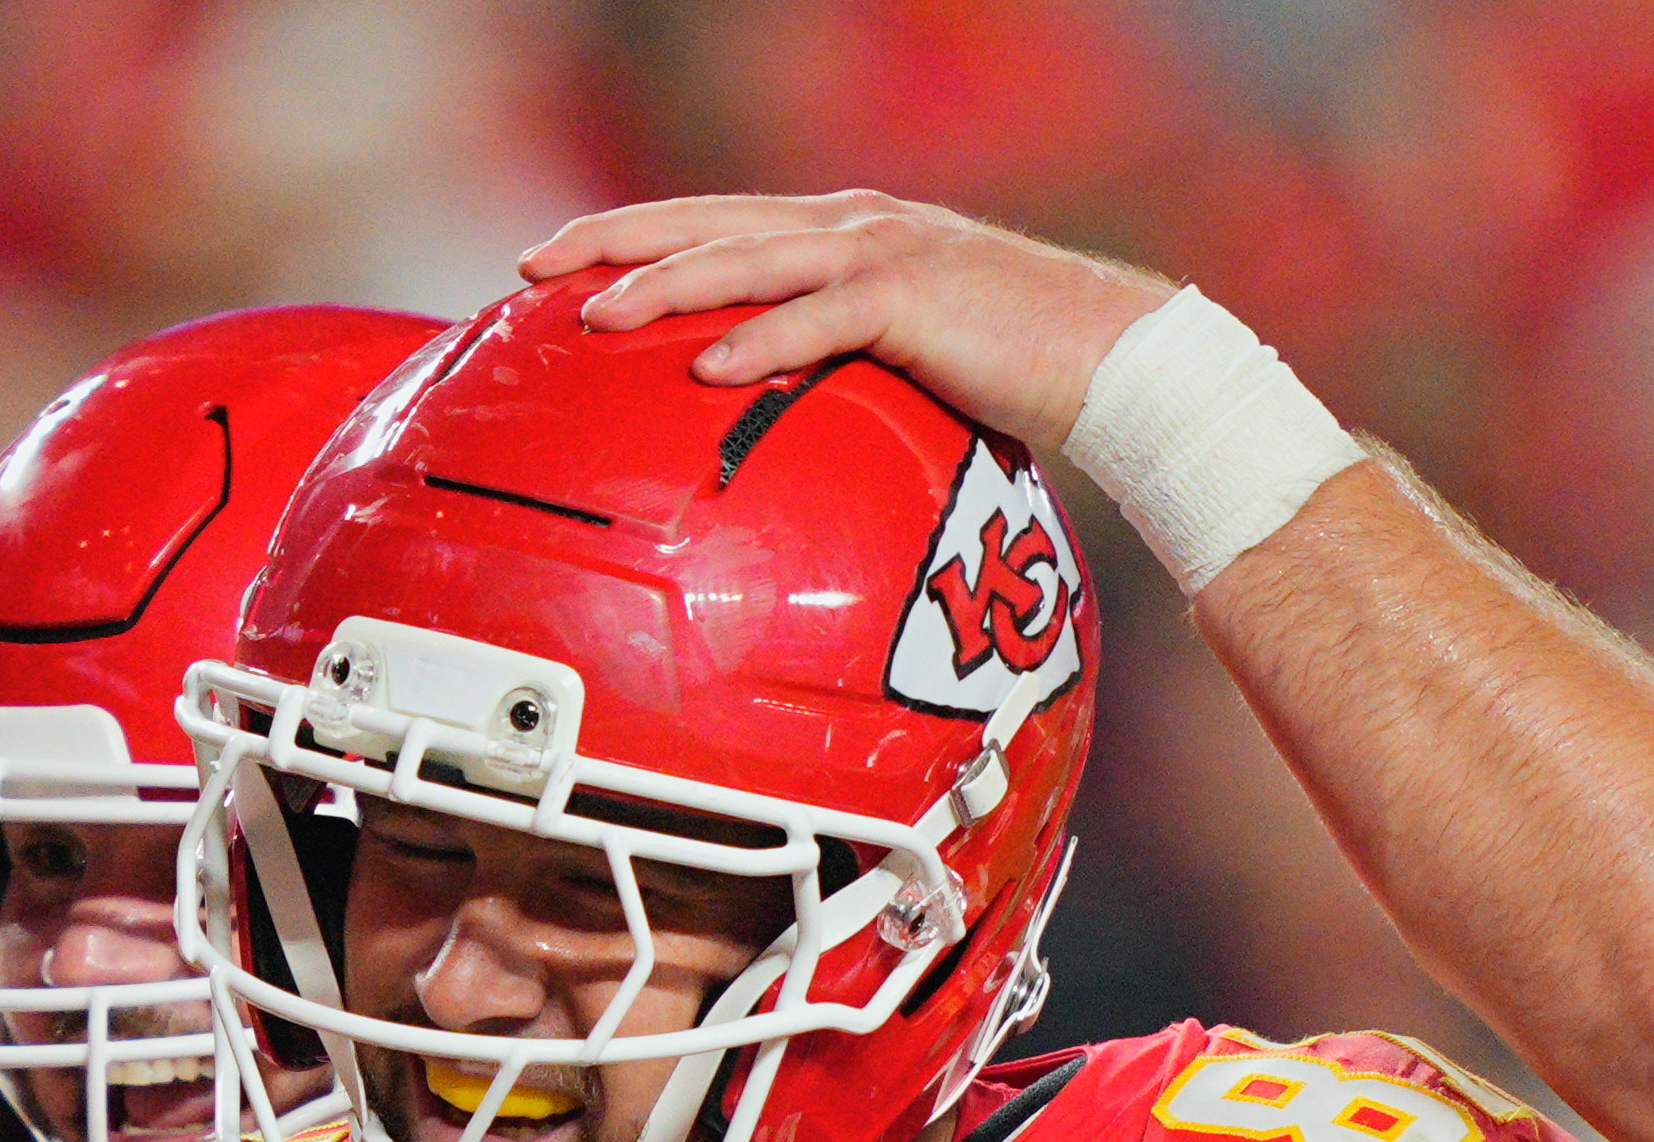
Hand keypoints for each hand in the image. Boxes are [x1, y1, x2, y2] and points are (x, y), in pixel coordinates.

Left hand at [517, 192, 1171, 448]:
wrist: (1119, 359)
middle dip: (615, 241)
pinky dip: (760, 338)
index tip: (559, 261)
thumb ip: (844, 357)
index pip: (717, 220)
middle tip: (534, 267)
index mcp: (846, 232)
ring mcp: (884, 255)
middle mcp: (854, 225)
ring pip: (748, 257)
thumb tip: (780, 408)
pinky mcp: (916, 300)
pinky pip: (820, 318)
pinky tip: (706, 363)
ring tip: (594, 316)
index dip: (634, 234)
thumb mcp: (914, 352)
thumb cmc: (1023, 369)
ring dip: (665, 285)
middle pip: (707, 220)